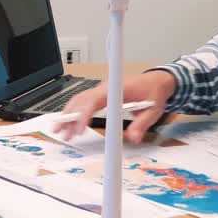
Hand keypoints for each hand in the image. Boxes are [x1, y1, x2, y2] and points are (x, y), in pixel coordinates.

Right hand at [54, 70, 176, 143]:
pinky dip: (75, 111)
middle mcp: (107, 87)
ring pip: (80, 100)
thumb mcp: (153, 109)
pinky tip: (68, 122)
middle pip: (83, 100)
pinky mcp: (102, 95)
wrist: (157, 80)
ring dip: (69, 114)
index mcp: (117, 88)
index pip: (96, 100)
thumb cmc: (154, 91)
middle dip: (70, 116)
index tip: (80, 127)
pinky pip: (85, 101)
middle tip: (61, 131)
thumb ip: (142, 124)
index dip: (86, 113)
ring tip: (60, 130)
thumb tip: (132, 138)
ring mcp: (103, 90)